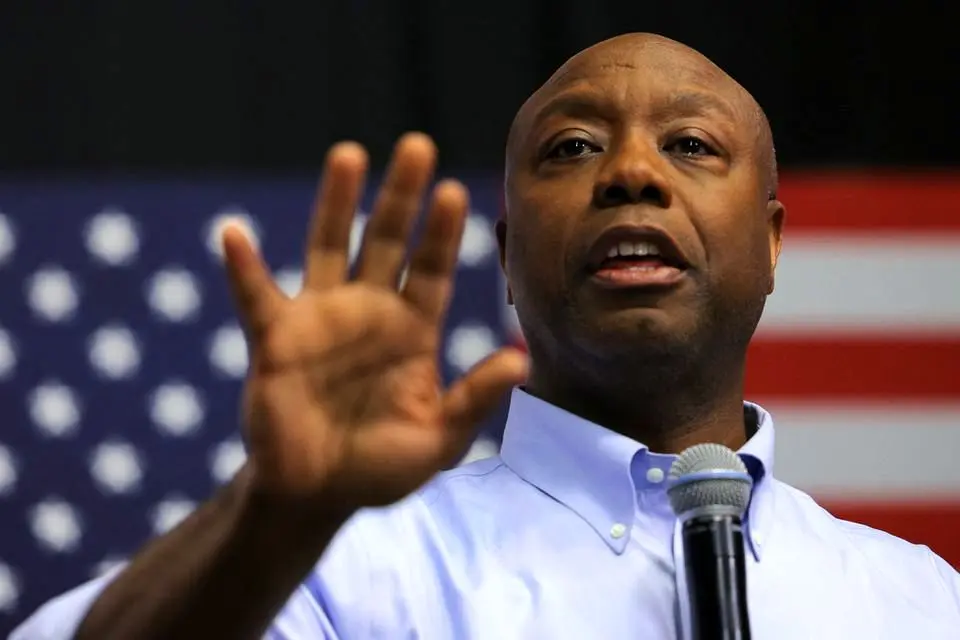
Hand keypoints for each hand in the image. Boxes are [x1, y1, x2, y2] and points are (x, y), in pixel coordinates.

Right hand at [220, 133, 527, 513]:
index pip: (432, 269)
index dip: (442, 233)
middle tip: (417, 146)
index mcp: (412, 330)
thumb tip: (520, 359)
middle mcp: (370, 311)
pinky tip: (233, 235)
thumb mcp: (438, 438)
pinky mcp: (276, 338)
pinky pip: (256, 296)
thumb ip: (473, 399)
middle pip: (387, 240)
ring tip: (349, 154)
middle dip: (401, 195)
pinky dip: (244, 268)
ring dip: (337, 203)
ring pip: (329, 247)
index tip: (454, 191)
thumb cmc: (381, 467)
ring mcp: (321, 318)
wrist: (317, 493)